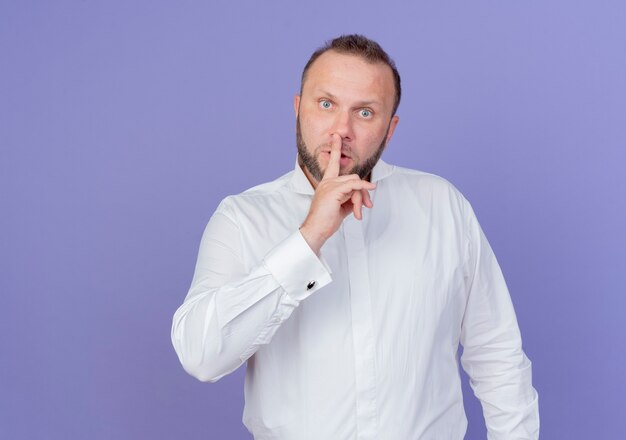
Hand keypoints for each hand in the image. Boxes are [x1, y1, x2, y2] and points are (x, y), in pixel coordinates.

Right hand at [299, 133, 375, 253]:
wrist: (316, 229)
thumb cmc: (327, 220)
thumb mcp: (342, 206)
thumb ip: (351, 198)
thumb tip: (363, 196)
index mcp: (327, 183)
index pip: (333, 163)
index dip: (335, 149)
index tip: (336, 137)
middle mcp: (327, 182)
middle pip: (353, 178)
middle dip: (362, 192)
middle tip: (367, 206)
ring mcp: (329, 185)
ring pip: (354, 183)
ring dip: (360, 199)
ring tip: (357, 213)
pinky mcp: (333, 191)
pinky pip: (354, 186)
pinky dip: (363, 188)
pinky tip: (370, 190)